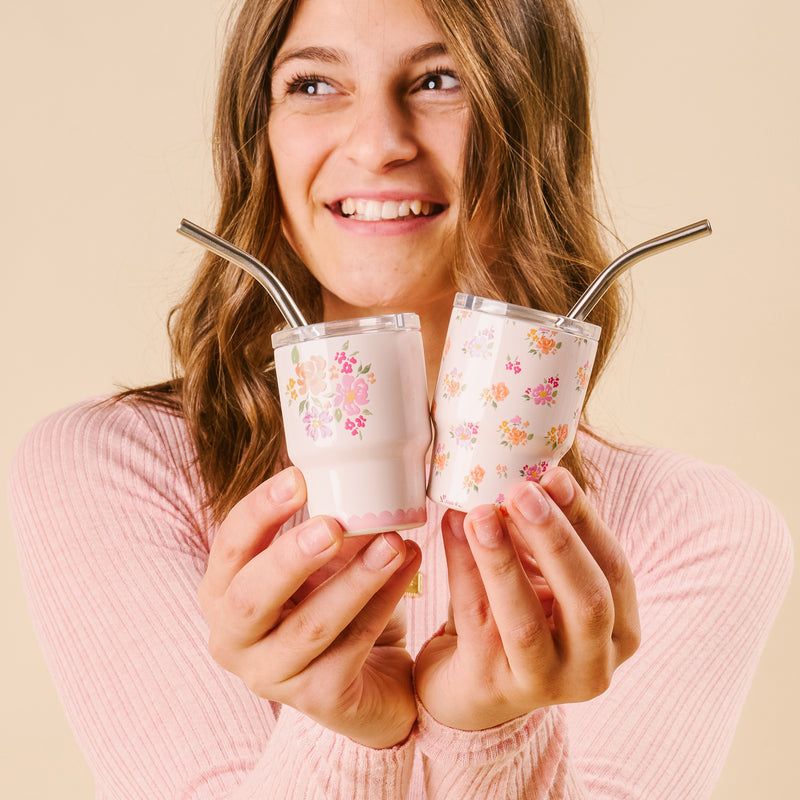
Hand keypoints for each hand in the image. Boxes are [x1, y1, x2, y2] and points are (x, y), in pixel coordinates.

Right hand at [198, 467, 421, 747]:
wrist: (359, 680)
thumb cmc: (324, 603)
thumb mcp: (309, 564)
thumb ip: (317, 527)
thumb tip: (354, 470)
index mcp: (223, 594)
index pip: (228, 548)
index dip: (259, 512)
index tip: (299, 477)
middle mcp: (234, 640)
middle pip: (252, 598)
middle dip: (292, 557)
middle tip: (333, 525)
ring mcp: (272, 675)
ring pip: (311, 625)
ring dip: (355, 580)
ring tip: (393, 542)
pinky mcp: (318, 699)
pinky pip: (354, 645)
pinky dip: (385, 601)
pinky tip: (409, 567)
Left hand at [414, 467, 639, 729]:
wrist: (467, 685)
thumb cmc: (514, 616)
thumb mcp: (540, 576)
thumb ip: (540, 536)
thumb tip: (524, 474)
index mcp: (620, 630)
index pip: (614, 569)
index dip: (585, 520)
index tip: (554, 475)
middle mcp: (593, 665)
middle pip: (588, 600)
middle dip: (555, 540)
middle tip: (523, 492)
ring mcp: (543, 684)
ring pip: (525, 621)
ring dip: (502, 560)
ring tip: (480, 513)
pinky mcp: (491, 687)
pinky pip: (476, 623)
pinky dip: (462, 571)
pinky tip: (452, 530)